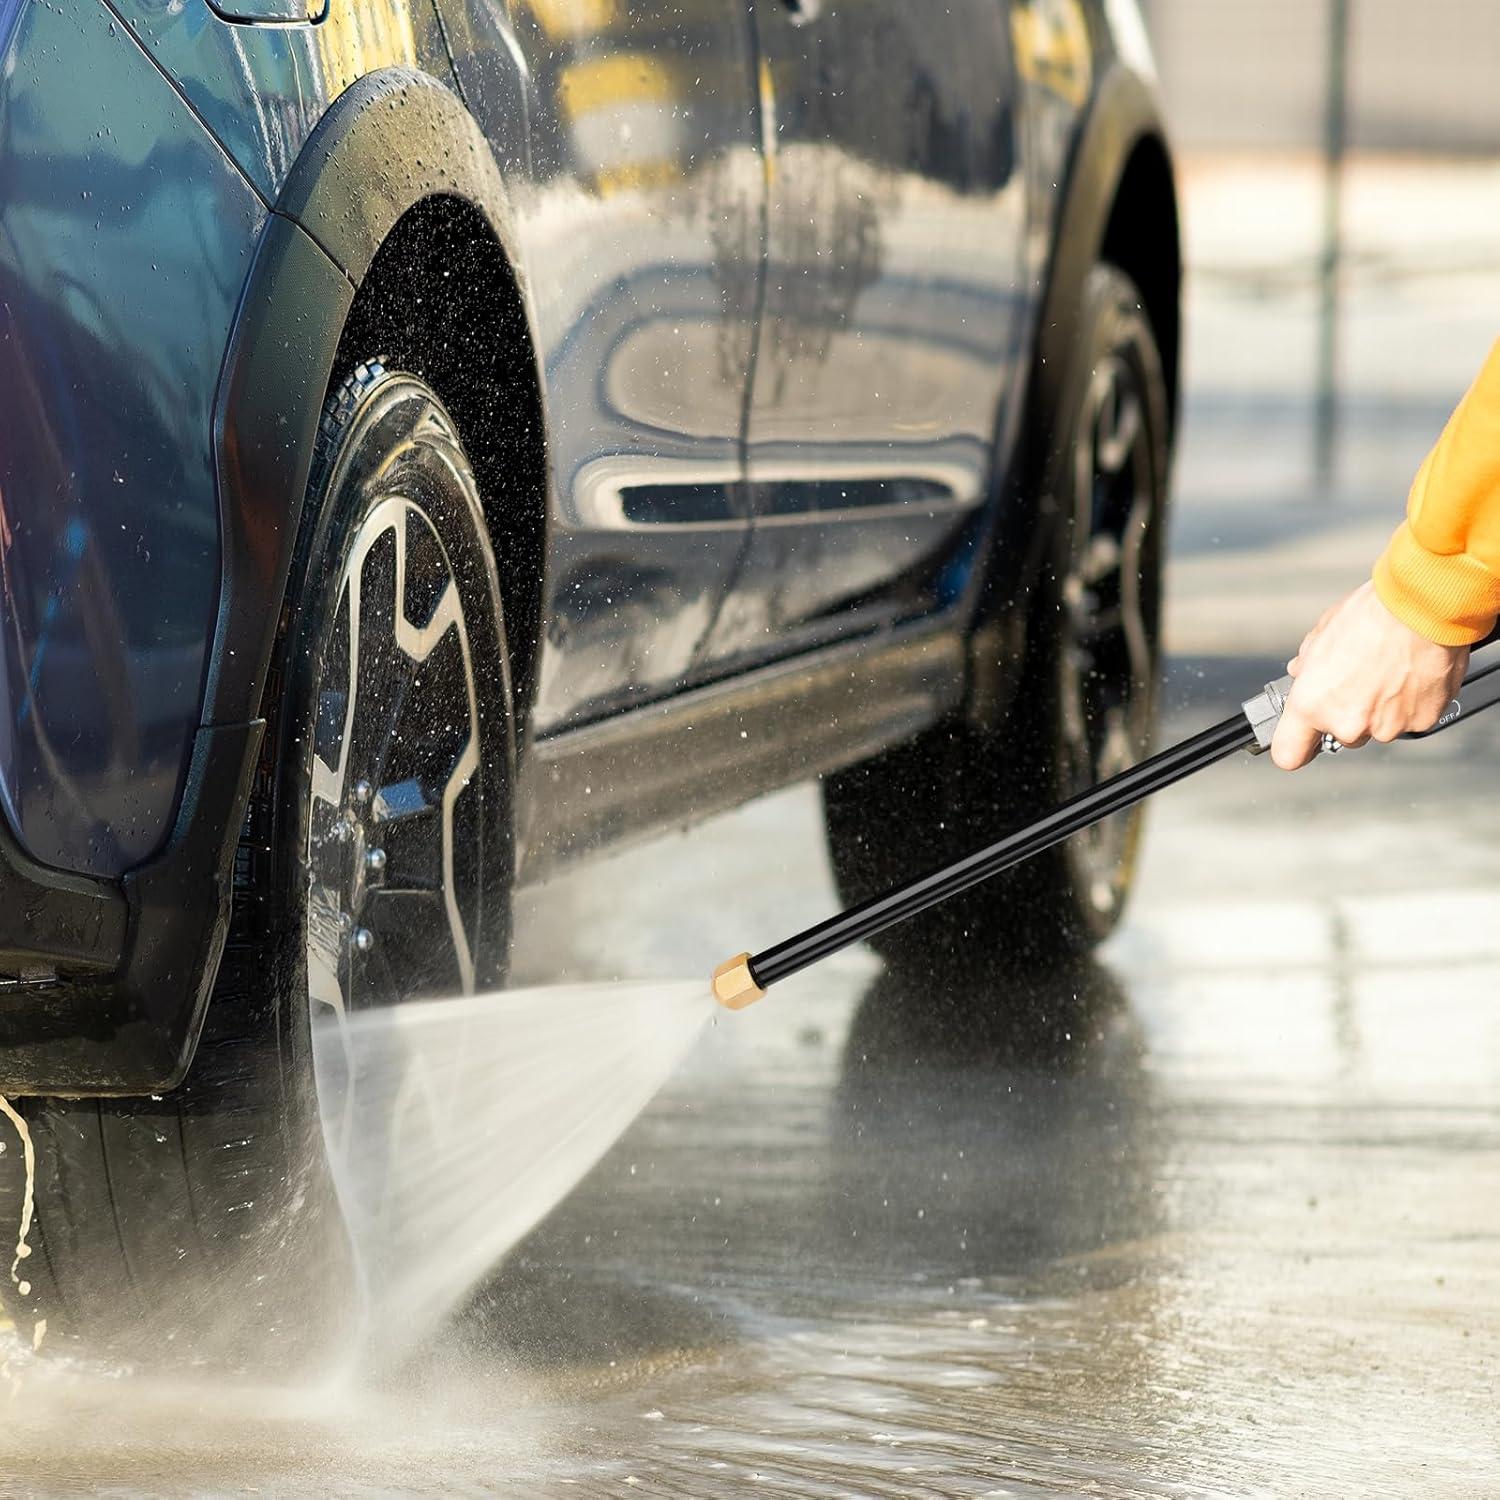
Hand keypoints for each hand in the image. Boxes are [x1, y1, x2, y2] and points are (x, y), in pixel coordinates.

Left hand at [1270, 581, 1469, 769]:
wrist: (1424, 607)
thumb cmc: (1373, 615)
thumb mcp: (1321, 634)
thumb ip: (1307, 664)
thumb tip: (1303, 670)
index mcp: (1312, 704)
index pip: (1288, 754)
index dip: (1295, 746)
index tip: (1300, 740)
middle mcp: (1348, 723)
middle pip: (1341, 735)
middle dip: (1347, 713)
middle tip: (1360, 679)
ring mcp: (1386, 726)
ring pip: (1377, 728)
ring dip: (1380, 708)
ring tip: (1388, 672)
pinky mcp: (1421, 722)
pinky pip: (1410, 719)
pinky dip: (1410, 703)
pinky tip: (1410, 676)